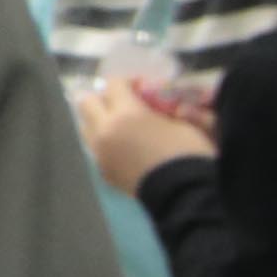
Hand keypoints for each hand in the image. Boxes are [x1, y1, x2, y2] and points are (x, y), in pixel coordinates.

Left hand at [73, 71, 208, 192]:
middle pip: (87, 102)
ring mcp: (100, 153)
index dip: (129, 82)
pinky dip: (107, 143)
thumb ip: (171, 110)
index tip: (143, 88)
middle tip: (126, 105)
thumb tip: (171, 108)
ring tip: (124, 128)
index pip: (114, 84)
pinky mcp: (104, 171)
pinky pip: (97, 149)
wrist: (184, 194)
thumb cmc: (189, 154)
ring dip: (101, 121)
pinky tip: (127, 150)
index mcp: (126, 113)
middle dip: (105, 99)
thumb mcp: (189, 124)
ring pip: (86, 127)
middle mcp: (105, 130)